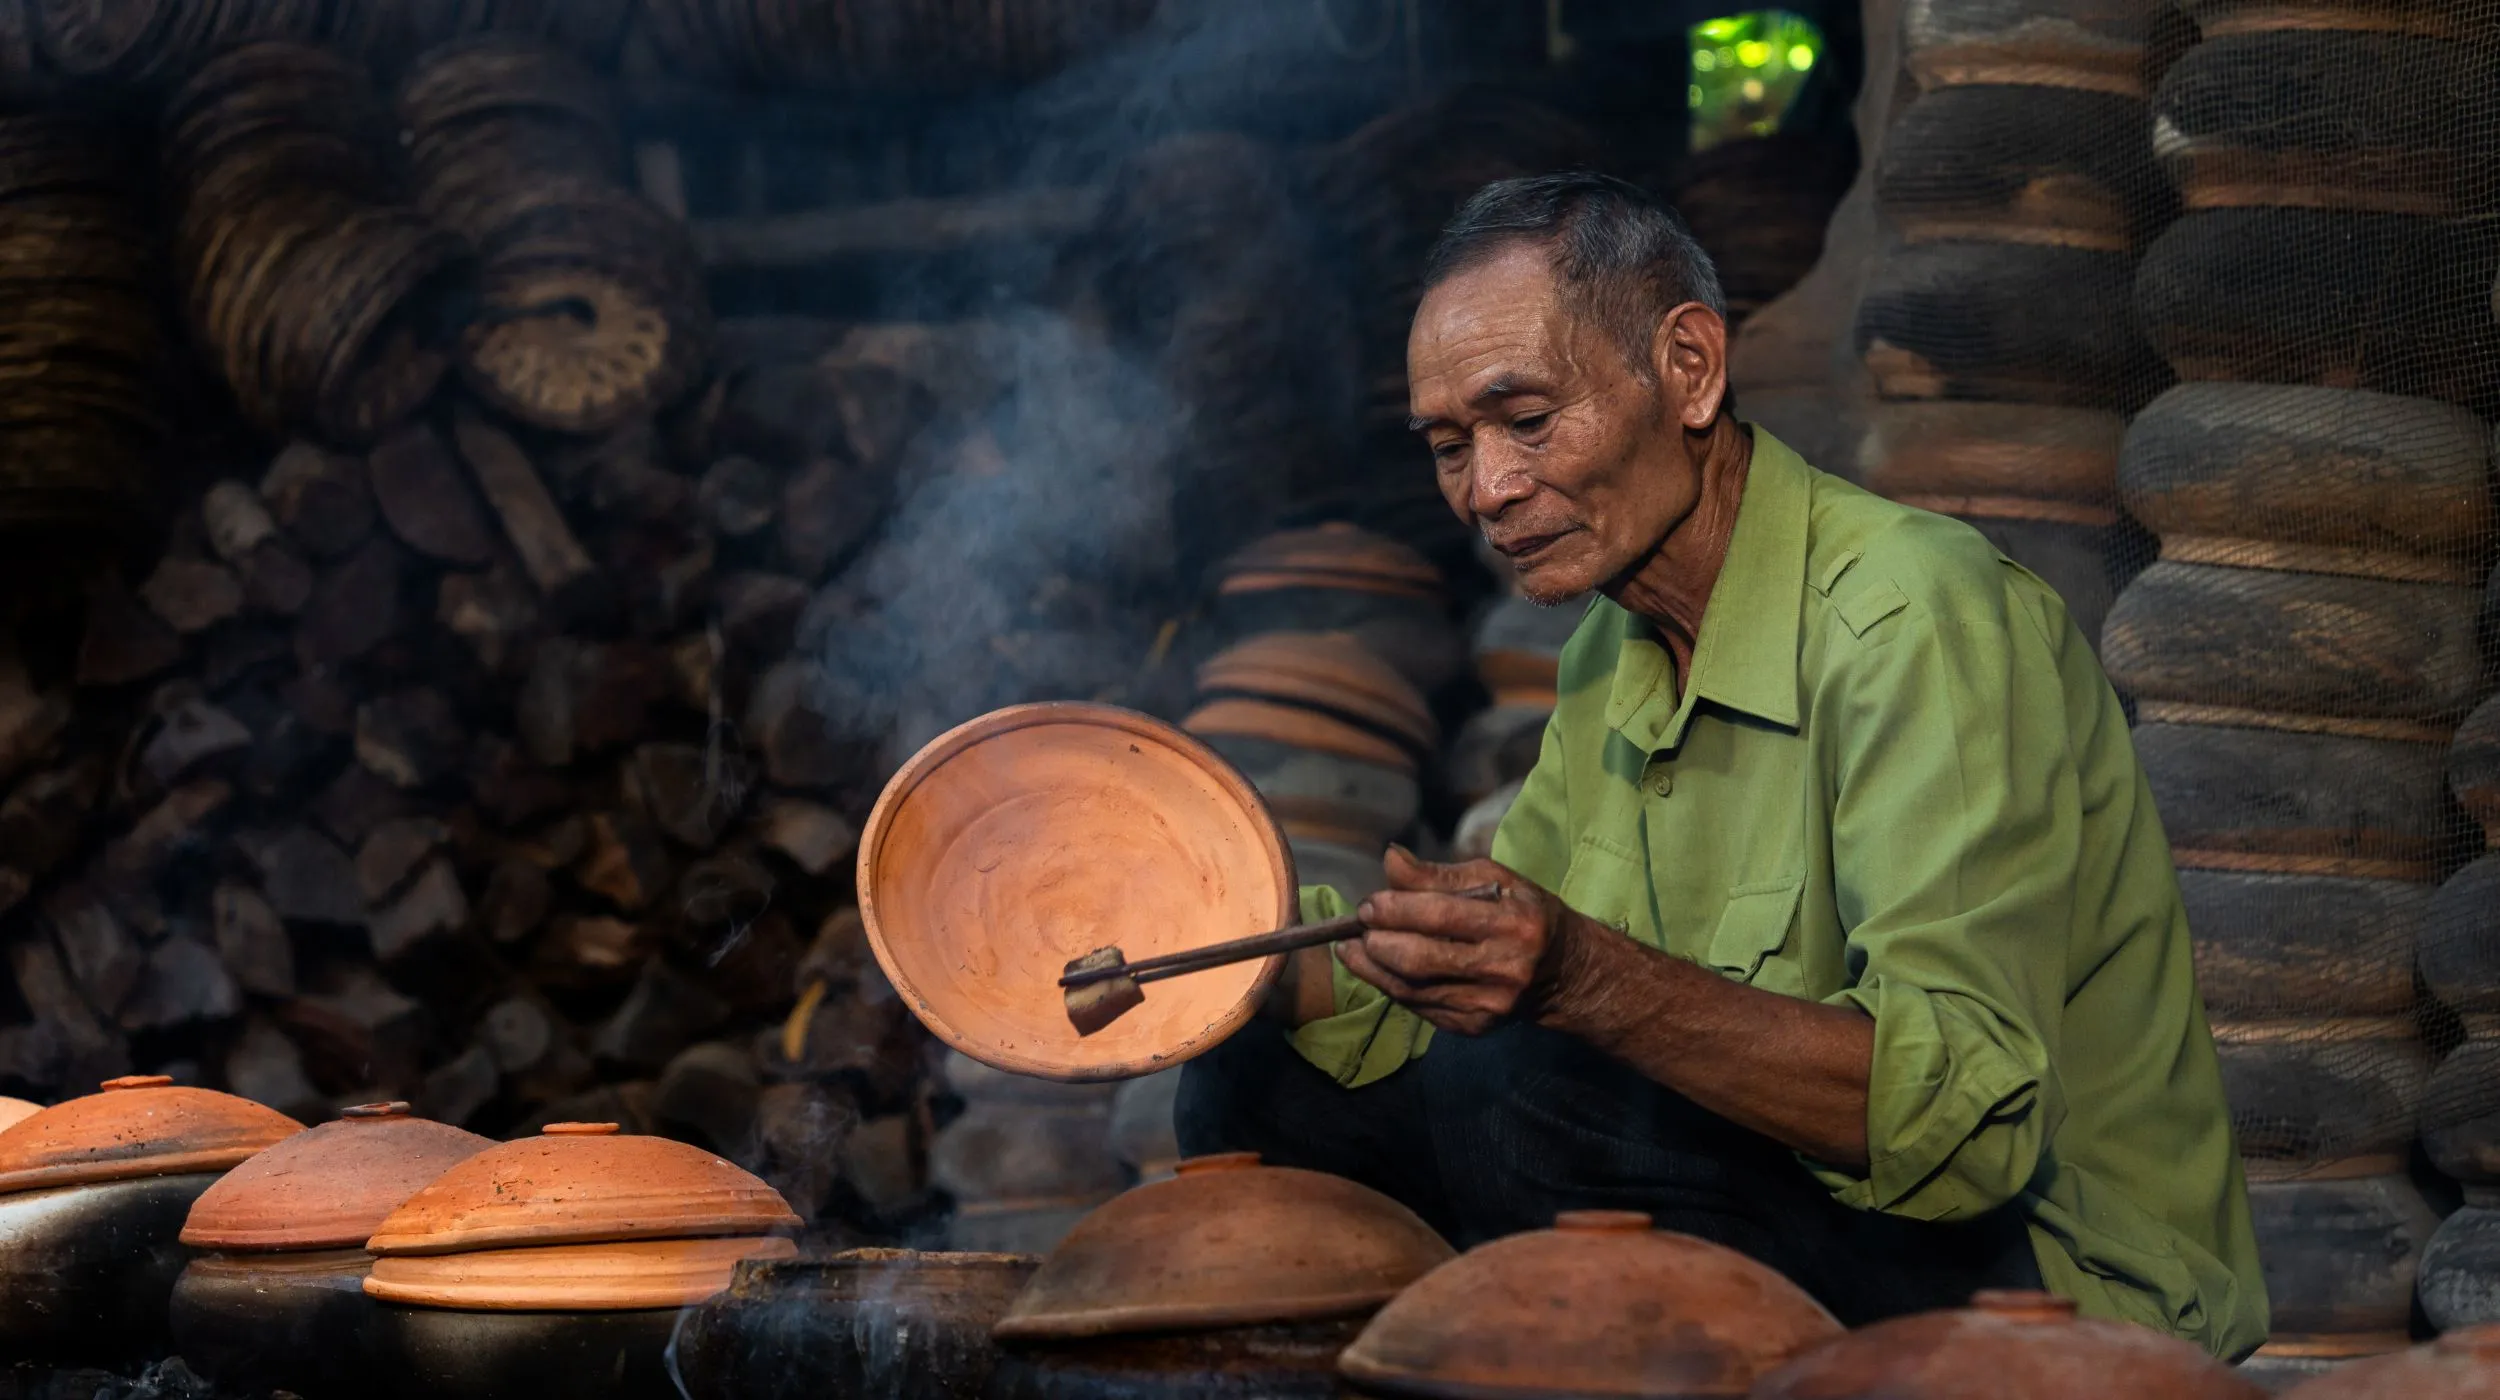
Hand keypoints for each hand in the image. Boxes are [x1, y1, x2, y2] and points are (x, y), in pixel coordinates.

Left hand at [1338, 845, 1598, 1034]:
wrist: (1564, 973)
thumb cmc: (1525, 913)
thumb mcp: (1496, 880)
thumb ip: (1440, 874)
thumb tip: (1389, 859)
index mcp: (1514, 923)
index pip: (1440, 915)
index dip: (1395, 909)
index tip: (1368, 904)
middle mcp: (1504, 968)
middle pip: (1419, 959)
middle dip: (1378, 941)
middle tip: (1358, 926)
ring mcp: (1489, 1004)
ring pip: (1411, 989)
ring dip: (1372, 968)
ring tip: (1351, 949)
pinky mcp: (1475, 1026)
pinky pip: (1419, 1007)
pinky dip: (1391, 986)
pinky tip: (1376, 969)